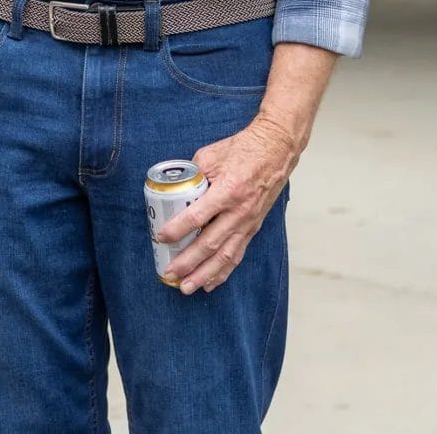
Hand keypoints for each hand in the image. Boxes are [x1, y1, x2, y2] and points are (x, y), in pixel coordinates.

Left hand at [155, 116, 300, 293]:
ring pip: (225, 255)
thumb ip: (192, 174)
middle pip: (211, 243)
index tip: (160, 237)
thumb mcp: (210, 155)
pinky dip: (223, 271)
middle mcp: (239, 211)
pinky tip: (210, 283)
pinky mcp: (253, 227)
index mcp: (228, 191)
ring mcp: (248, 222)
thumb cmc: (242, 149)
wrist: (276, 150)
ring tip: (187, 288)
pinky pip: (237, 254)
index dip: (178, 229)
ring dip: (205, 274)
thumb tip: (173, 190)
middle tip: (169, 273)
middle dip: (188, 262)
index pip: (198, 216)